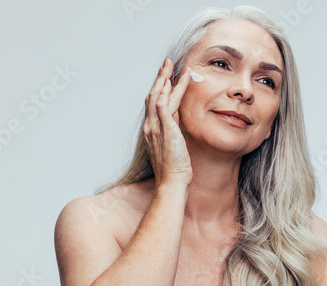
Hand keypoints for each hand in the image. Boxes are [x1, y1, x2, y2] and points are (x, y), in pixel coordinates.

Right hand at [143, 58, 191, 186]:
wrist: (171, 182)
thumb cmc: (173, 168)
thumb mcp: (171, 146)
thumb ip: (171, 131)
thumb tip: (176, 119)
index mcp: (151, 130)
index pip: (153, 103)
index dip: (158, 88)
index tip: (164, 76)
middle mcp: (150, 126)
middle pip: (152, 96)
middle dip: (160, 78)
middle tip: (166, 63)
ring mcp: (156, 127)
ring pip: (158, 97)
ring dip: (165, 79)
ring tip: (171, 65)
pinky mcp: (165, 130)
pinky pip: (163, 106)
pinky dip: (165, 92)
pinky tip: (170, 81)